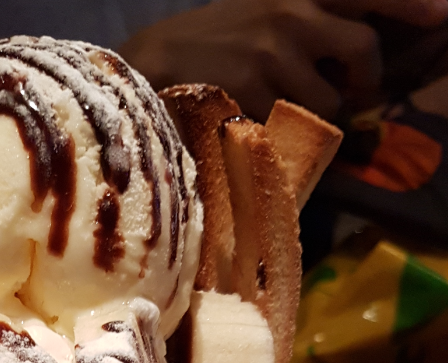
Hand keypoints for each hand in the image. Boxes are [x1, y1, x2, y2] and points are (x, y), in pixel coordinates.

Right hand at [120, 0, 445, 122]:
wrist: (157, 59)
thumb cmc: (216, 39)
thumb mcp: (265, 10)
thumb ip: (308, 20)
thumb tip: (356, 51)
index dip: (409, 3)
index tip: (442, 14)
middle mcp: (293, 14)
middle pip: (362, 50)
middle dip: (367, 82)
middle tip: (355, 97)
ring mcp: (274, 54)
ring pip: (329, 101)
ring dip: (321, 117)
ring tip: (294, 115)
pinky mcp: (253, 91)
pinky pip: (292, 127)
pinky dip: (286, 133)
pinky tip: (263, 124)